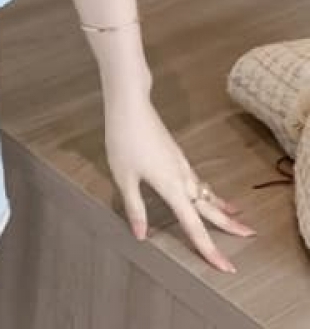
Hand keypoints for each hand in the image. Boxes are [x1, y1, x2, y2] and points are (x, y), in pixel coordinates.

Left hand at [105, 94, 255, 272]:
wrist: (131, 106)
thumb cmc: (123, 140)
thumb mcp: (124, 176)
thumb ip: (134, 207)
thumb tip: (141, 235)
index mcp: (171, 187)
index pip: (193, 225)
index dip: (208, 248)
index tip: (225, 267)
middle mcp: (182, 177)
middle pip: (210, 207)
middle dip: (229, 225)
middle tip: (250, 236)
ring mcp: (181, 164)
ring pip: (206, 191)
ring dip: (221, 206)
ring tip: (236, 217)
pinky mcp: (176, 155)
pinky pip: (197, 179)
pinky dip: (208, 190)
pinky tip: (207, 191)